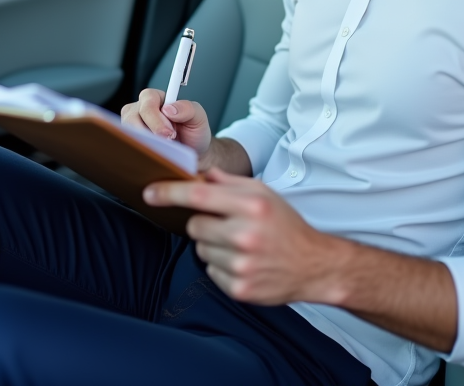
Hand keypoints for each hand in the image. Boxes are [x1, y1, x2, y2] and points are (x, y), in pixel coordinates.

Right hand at [120, 88, 211, 156]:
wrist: (193, 153)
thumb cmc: (194, 132)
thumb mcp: (199, 117)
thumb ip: (188, 108)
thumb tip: (168, 109)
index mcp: (156, 98)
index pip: (148, 100)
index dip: (156, 118)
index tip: (170, 133)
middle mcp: (140, 109)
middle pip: (133, 117)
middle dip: (151, 132)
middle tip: (169, 142)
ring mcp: (133, 126)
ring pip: (128, 132)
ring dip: (145, 143)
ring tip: (164, 149)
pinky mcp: (131, 141)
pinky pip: (128, 146)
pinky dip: (141, 151)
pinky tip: (154, 155)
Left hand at [144, 168, 344, 304]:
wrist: (313, 265)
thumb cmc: (287, 226)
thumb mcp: (265, 194)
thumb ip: (231, 183)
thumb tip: (200, 175)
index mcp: (252, 206)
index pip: (199, 196)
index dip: (170, 193)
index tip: (150, 192)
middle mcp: (246, 235)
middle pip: (195, 225)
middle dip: (205, 223)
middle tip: (227, 225)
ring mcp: (241, 265)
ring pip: (201, 250)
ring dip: (214, 246)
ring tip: (241, 246)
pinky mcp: (239, 288)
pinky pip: (210, 272)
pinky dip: (222, 266)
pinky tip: (243, 262)